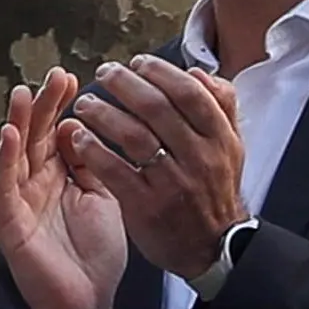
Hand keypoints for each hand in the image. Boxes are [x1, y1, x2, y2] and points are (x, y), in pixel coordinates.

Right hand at [0, 72, 128, 308]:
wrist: (86, 301)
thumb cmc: (95, 255)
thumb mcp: (105, 198)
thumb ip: (95, 165)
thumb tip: (88, 128)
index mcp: (62, 179)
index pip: (60, 135)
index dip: (65, 107)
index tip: (76, 79)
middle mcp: (38, 186)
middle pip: (38, 137)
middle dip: (45, 106)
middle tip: (56, 75)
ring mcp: (21, 203)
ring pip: (17, 155)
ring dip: (19, 124)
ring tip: (24, 93)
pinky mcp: (11, 223)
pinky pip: (5, 186)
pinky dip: (6, 159)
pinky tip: (10, 135)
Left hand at [62, 54, 248, 282]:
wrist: (212, 247)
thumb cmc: (214, 190)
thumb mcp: (231, 147)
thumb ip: (221, 107)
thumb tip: (197, 72)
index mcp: (221, 138)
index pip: (189, 93)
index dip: (160, 72)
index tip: (137, 62)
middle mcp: (199, 157)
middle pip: (158, 109)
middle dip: (126, 85)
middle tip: (104, 73)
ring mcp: (173, 182)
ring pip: (135, 136)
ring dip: (104, 114)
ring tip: (84, 104)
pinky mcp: (147, 206)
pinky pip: (116, 172)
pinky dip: (94, 151)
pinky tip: (77, 138)